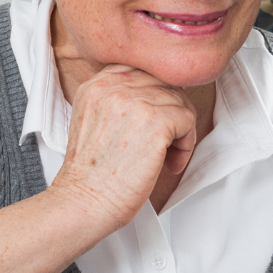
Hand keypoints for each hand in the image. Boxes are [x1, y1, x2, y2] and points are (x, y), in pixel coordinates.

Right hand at [51, 64, 198, 232]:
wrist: (83, 202)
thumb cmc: (92, 173)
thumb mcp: (94, 120)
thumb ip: (119, 99)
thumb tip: (159, 92)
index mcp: (98, 83)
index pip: (143, 69)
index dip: (156, 96)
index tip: (155, 120)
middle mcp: (115, 86)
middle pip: (165, 84)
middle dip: (171, 114)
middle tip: (164, 143)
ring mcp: (136, 101)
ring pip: (180, 101)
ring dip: (180, 132)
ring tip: (165, 156)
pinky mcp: (157, 120)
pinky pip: (189, 120)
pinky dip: (186, 145)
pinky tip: (169, 163)